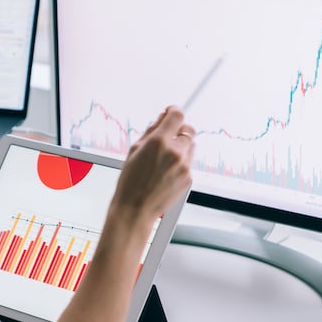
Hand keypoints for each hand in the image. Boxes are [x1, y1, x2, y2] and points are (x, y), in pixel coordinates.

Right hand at [111, 106, 193, 222]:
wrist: (135, 209)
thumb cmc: (130, 182)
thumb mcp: (134, 151)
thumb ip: (151, 131)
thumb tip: (162, 118)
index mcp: (159, 142)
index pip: (177, 116)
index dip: (174, 111)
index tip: (170, 112)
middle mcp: (175, 152)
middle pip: (189, 129)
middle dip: (179, 130)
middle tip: (168, 137)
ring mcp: (184, 166)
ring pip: (191, 146)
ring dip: (181, 147)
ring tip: (164, 159)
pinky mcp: (189, 178)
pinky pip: (189, 163)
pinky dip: (180, 163)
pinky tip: (165, 173)